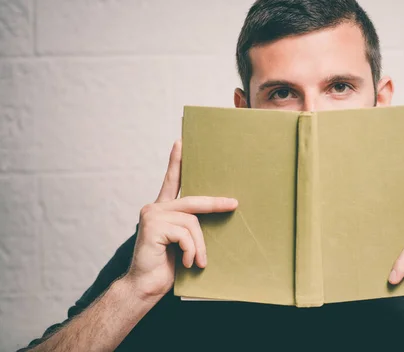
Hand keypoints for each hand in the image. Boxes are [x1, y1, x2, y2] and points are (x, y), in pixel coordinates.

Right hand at [122, 140, 237, 300]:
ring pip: (192, 222)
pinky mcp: (153, 226)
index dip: (176, 161)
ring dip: (199, 245)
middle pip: (193, 201)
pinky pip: (185, 234)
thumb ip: (190, 226)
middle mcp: (155, 207)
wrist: (145, 287)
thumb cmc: (166, 266)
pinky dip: (191, 250)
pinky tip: (186, 262)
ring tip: (197, 261)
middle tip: (234, 204)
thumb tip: (218, 213)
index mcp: (162, 209)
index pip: (171, 180)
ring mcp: (152, 215)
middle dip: (215, 203)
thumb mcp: (183, 242)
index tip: (180, 141)